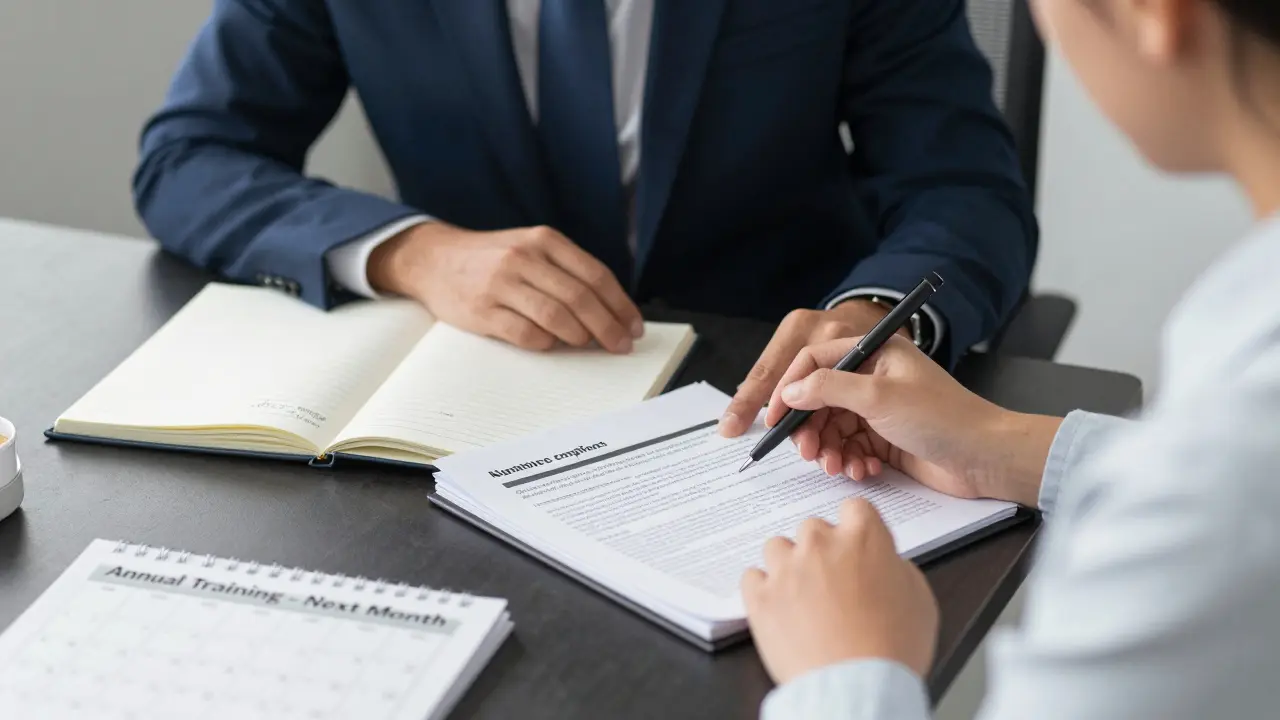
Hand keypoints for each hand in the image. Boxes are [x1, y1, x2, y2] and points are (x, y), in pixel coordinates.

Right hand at [368, 222, 643, 352]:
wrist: (433, 259)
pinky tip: (551, 344)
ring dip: (580, 337)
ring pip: (557, 317)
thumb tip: (610, 310)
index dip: (620, 305)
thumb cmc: (492, 259)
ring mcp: (502, 284)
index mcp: (544, 240)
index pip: (595, 275)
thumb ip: (565, 271)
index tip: (633, 327)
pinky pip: (527, 335)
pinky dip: (546, 344)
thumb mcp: (530, 248)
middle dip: (608, 328)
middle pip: (581, 299)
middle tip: (620, 346)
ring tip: (587, 344)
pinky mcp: (483, 311)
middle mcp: (524, 258)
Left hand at [742, 499, 938, 683]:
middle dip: (821, 549)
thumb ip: (896, 568)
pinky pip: (752, 577)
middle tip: (832, 580)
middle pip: (813, 527)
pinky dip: (763, 589)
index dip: (856, 527)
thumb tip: (882, 564)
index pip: (854, 508)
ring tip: (801, 594)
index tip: (855, 543)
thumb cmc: (893, 649)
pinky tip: (778, 606)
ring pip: (778, 546)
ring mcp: (786, 569)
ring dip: (788, 564)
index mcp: (864, 538)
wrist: (857, 686)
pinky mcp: (760, 597)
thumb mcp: (919, 599)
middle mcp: (821, 545)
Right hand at [766, 335, 1059, 506]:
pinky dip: (850, 461)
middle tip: (808, 452)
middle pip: (820, 399)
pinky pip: (851, 447)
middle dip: (811, 428)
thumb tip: (789, 391)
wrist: (985, 458)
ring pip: (833, 427)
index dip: (791, 387)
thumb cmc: (942, 418)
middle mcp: (873, 377)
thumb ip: (828, 388)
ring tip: (839, 466)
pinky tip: (863, 470)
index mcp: (875, 352)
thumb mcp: (878, 396)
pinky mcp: (884, 438)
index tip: (775, 417)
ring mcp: (879, 409)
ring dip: (831, 449)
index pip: (815, 360)